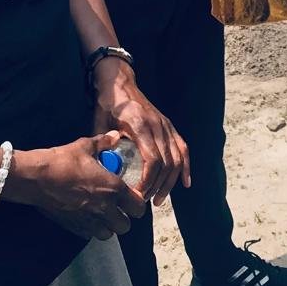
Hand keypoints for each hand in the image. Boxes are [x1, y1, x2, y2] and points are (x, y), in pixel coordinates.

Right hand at [9, 133, 146, 239]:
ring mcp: (88, 219)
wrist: (35, 177)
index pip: (137, 206)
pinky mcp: (73, 225)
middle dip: (125, 218)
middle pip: (125, 226)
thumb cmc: (62, 160)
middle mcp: (104, 208)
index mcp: (112, 188)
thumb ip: (103, 143)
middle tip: (119, 207)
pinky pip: (89, 234)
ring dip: (109, 226)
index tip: (133, 197)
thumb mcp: (85, 146)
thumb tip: (114, 136)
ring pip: (108, 234)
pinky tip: (88, 216)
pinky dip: (92, 228)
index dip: (138, 203)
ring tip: (104, 214)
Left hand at [93, 65, 190, 204]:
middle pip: (167, 163)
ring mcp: (166, 125)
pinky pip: (183, 148)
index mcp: (140, 126)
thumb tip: (103, 171)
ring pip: (177, 158)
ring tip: (159, 198)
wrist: (119, 82)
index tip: (138, 195)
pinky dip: (186, 166)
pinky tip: (185, 182)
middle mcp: (157, 125)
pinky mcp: (169, 126)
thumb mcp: (100, 124)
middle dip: (158, 186)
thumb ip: (103, 146)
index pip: (152, 160)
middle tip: (147, 202)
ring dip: (171, 182)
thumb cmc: (108, 104)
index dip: (148, 181)